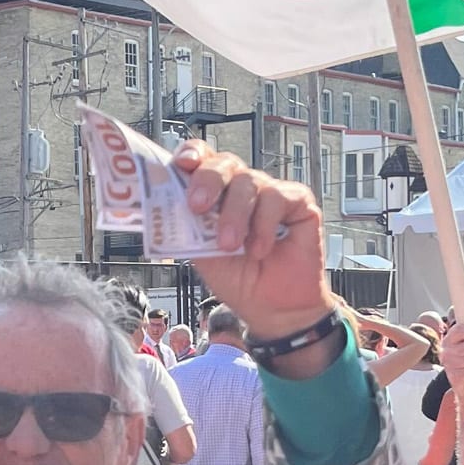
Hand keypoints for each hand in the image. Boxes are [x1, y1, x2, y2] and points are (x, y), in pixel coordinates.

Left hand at [176, 139, 332, 339]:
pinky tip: (260, 249)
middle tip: (198, 206)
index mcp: (216, 194)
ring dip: (235, 214)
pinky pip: (277, 197)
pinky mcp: (298, 202)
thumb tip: (165, 205)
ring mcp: (270, 192)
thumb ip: (187, 227)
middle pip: (224, 163)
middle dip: (208, 181)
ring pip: (249, 180)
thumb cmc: (239, 279)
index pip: (203, 159)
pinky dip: (263, 225)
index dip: (192, 154)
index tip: (182, 165)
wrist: (273, 309)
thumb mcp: (202, 255)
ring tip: (231, 245)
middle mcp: (242, 187)